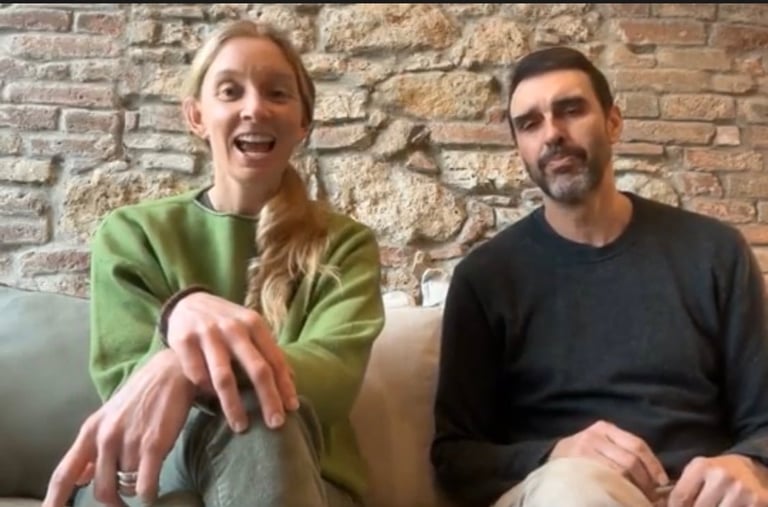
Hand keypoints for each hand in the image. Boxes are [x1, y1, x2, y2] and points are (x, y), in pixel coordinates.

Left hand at [42, 349, 194, 506]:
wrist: (170, 373)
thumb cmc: (140, 397)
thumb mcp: (108, 419)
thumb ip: (93, 450)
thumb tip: (79, 479)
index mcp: (90, 432)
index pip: (64, 474)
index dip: (54, 500)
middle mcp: (105, 438)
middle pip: (101, 490)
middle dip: (114, 501)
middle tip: (123, 501)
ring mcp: (129, 442)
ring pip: (128, 486)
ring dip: (136, 487)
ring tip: (146, 472)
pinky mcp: (154, 444)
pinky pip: (145, 485)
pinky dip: (149, 494)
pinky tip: (153, 489)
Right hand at [166, 291, 297, 432]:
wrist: (188, 302)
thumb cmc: (226, 323)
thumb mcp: (250, 328)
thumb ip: (267, 351)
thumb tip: (290, 380)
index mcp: (255, 324)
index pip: (275, 359)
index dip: (285, 385)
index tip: (292, 408)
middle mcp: (234, 328)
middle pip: (256, 369)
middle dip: (268, 399)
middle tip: (275, 424)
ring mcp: (208, 334)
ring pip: (224, 377)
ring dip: (234, 405)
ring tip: (241, 426)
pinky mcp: (184, 341)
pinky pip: (197, 375)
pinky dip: (205, 391)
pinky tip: (211, 401)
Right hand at [549, 420, 669, 501]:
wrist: (551, 462)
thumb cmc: (582, 457)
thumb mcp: (601, 445)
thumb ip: (622, 452)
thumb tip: (659, 476)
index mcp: (604, 428)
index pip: (637, 446)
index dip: (654, 466)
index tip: (663, 483)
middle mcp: (593, 436)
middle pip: (631, 460)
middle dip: (646, 481)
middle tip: (652, 497)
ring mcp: (583, 450)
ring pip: (620, 471)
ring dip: (635, 488)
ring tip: (639, 499)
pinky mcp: (576, 465)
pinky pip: (606, 479)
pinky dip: (619, 490)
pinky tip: (622, 497)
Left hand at [668, 454, 767, 506]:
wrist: (750, 468)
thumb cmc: (717, 472)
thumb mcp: (697, 471)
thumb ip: (682, 488)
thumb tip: (665, 505)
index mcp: (701, 466)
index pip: (679, 497)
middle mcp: (721, 476)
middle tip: (699, 504)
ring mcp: (741, 491)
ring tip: (712, 504)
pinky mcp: (758, 502)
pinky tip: (726, 506)